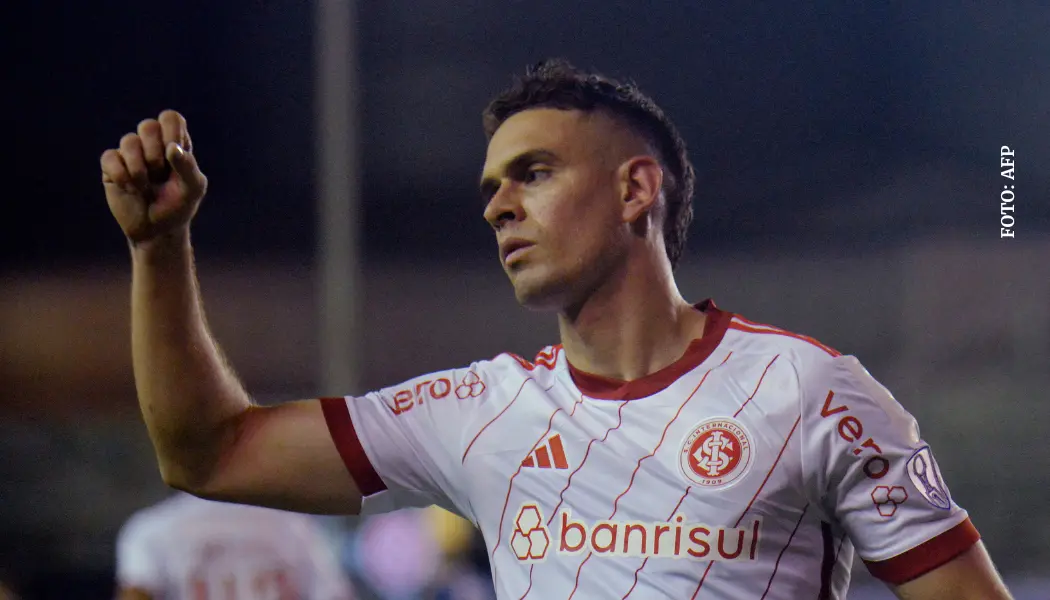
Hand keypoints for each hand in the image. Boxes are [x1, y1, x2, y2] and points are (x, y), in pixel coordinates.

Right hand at [101, 110, 207, 243]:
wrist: (157, 230)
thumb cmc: (178, 206)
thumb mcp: (193, 189)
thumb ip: (188, 166)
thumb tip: (172, 147)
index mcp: (174, 144)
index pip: (170, 118)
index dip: (171, 130)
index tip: (175, 152)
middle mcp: (151, 144)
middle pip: (148, 125)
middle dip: (155, 152)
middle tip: (160, 173)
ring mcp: (130, 154)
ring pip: (128, 140)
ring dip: (139, 168)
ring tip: (145, 187)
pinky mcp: (111, 166)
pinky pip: (110, 157)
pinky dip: (122, 175)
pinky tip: (130, 189)